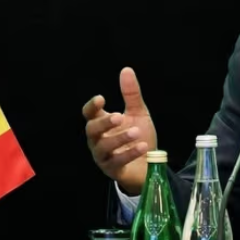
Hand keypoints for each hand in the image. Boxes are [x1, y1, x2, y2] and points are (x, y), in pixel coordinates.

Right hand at [83, 67, 156, 195]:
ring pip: (103, 147)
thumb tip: (126, 70)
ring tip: (136, 132)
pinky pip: (117, 161)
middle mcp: (97, 140)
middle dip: (104, 123)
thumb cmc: (139, 137)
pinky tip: (142, 146)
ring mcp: (103, 156)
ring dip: (119, 138)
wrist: (150, 164)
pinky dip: (129, 153)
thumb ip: (131, 94)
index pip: (89, 114)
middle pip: (91, 130)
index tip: (101, 99)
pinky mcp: (113, 170)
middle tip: (119, 116)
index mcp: (101, 124)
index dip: (92, 107)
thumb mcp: (138, 113)